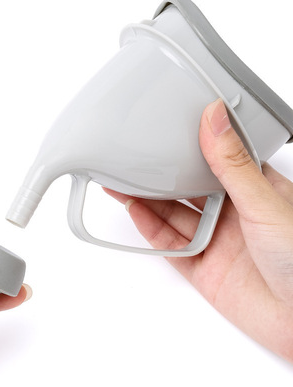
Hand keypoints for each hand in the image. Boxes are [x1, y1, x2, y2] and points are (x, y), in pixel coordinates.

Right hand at [105, 99, 292, 361]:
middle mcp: (233, 215)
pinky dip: (152, 230)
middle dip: (160, 175)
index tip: (166, 131)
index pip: (216, 160)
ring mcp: (216, 242)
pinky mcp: (204, 269)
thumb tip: (215, 117)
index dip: (190, 146)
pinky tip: (136, 211)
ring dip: (148, 201)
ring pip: (174, 217)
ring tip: (122, 183)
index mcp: (255, 192)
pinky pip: (171, 246)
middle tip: (132, 160)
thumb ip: (232, 164)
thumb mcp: (265, 203)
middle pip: (188, 189)